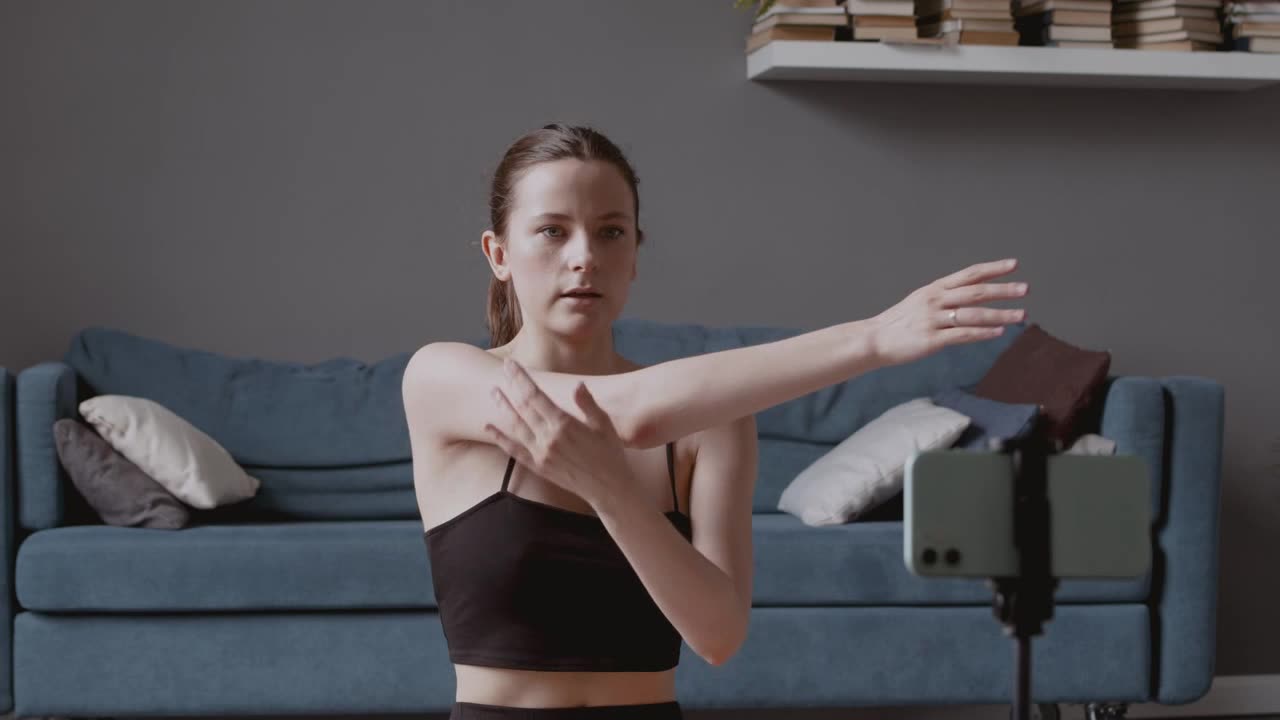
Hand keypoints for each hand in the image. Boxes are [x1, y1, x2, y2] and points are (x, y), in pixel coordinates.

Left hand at [484, 357, 631, 507]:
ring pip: (515, 426)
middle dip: (511, 386)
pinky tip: (489, 428)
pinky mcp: (538, 467)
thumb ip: (588, 404)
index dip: (521, 378)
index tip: (512, 364)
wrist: (608, 488)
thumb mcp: (604, 425)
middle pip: (523, 407)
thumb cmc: (610, 453)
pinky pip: (514, 451)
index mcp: (564, 424)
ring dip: (503, 408)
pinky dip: (500, 439)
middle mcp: (548, 438)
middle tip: (502, 369)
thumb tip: (577, 384)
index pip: (536, 395)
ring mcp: (541, 454)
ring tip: (494, 392)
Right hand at [868, 257, 1028, 366]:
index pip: (969, 274)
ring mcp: (933, 320)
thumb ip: (945, 298)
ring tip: (1022, 315)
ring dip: (1000, 314)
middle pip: (975, 292)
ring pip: (973, 314)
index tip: (1014, 264)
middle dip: (1003, 290)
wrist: (874, 339)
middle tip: (1025, 288)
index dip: (992, 268)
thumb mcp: (921, 302)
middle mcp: (935, 300)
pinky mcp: (931, 339)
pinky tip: (999, 332)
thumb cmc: (900, 322)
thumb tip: (973, 298)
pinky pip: (962, 335)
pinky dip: (983, 333)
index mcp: (935, 289)